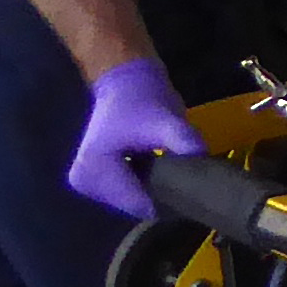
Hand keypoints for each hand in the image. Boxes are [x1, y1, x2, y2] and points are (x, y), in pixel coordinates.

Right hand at [66, 57, 201, 217]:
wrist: (124, 80)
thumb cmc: (142, 98)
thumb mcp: (165, 118)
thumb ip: (182, 140)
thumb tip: (201, 159)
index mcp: (93, 169)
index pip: (137, 204)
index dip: (168, 198)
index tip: (190, 186)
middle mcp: (85, 182)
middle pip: (135, 206)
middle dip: (160, 193)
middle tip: (180, 172)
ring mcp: (88, 184)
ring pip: (133, 202)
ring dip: (153, 189)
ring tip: (169, 168)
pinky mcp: (95, 182)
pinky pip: (128, 194)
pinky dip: (144, 185)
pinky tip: (156, 170)